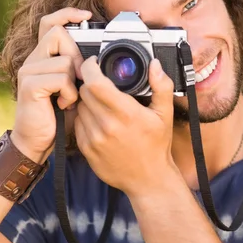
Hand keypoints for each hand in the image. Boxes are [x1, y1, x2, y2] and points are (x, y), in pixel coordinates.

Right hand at [11, 7, 91, 163]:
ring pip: (64, 59)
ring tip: (68, 98)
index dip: (67, 14)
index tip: (87, 15)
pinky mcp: (30, 85)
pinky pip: (60, 78)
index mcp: (43, 57)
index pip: (50, 22)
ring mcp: (29, 71)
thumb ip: (81, 71)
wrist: (37, 142)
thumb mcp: (74, 89)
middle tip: (77, 80)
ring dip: (74, 81)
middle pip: (58, 34)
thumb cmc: (58, 117)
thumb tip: (99, 58)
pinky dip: (69, 93)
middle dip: (76, 55)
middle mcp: (33, 60)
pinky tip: (63, 105)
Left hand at [74, 56, 176, 196]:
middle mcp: (107, 125)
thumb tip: (155, 65)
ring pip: (79, 107)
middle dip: (90, 83)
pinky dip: (85, 118)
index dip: (90, 67)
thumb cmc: (156, 146)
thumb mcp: (165, 115)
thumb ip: (161, 87)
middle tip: (100, 83)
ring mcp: (94, 139)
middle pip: (84, 92)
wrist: (148, 180)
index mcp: (126, 114)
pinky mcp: (86, 149)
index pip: (95, 83)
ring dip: (87, 101)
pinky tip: (98, 120)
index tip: (94, 63)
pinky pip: (77, 124)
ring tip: (101, 104)